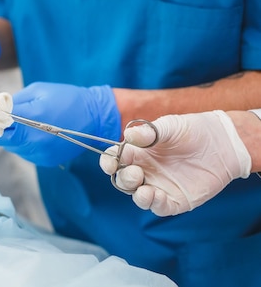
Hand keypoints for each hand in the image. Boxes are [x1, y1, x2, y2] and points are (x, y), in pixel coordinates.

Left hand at [0, 82, 120, 166]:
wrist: (98, 117)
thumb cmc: (68, 98)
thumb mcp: (37, 92)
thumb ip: (13, 102)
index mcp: (34, 123)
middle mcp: (36, 144)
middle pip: (2, 139)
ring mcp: (40, 156)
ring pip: (11, 146)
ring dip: (1, 135)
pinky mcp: (45, 161)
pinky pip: (23, 151)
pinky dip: (16, 141)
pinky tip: (16, 130)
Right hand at [99, 111, 251, 215]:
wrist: (222, 143)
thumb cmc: (193, 130)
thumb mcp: (170, 126)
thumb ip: (149, 132)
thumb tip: (127, 136)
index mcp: (138, 152)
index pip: (115, 159)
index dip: (108, 162)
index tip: (110, 163)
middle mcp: (145, 171)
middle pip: (123, 179)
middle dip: (124, 178)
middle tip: (135, 173)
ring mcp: (159, 186)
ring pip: (138, 196)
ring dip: (136, 194)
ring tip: (143, 189)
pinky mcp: (175, 200)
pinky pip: (159, 207)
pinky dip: (154, 204)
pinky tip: (154, 195)